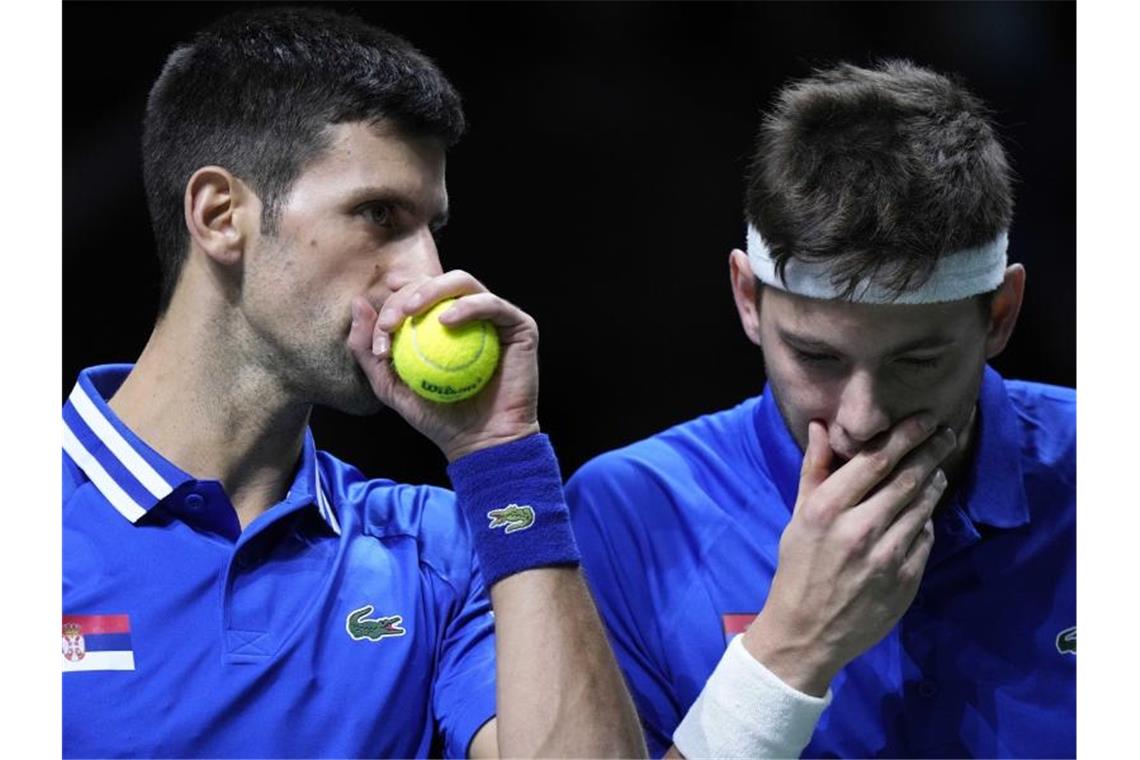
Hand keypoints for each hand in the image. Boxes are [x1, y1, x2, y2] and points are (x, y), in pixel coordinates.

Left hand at [346, 270, 540, 460]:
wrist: (482, 442)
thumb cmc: (438, 417)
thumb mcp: (391, 386)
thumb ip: (368, 349)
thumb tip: (357, 303)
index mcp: (442, 322)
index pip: (414, 295)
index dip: (392, 302)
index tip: (381, 329)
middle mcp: (470, 314)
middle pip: (434, 283)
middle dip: (406, 295)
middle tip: (392, 322)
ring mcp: (496, 317)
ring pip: (462, 282)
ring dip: (432, 290)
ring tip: (412, 312)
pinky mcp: (520, 325)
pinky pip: (492, 304)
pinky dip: (468, 306)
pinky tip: (447, 321)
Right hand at [742, 414, 955, 695]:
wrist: (807, 633)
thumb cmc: (798, 568)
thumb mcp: (798, 517)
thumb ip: (814, 470)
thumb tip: (822, 426)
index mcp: (827, 510)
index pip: (875, 460)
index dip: (904, 435)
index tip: (923, 418)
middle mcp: (859, 529)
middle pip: (907, 478)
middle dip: (930, 450)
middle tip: (945, 432)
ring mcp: (887, 557)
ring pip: (922, 506)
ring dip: (933, 480)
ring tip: (936, 467)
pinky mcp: (906, 579)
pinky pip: (925, 537)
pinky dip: (926, 518)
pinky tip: (922, 511)